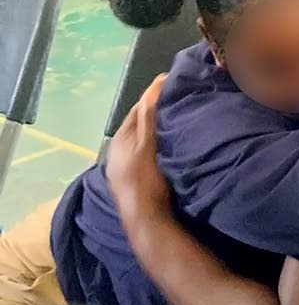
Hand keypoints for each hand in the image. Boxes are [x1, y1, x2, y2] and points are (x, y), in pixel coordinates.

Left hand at [106, 75, 171, 227]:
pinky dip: (155, 144)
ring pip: (141, 138)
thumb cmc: (147, 180)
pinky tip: (167, 146)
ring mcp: (122, 166)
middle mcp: (116, 150)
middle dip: (154, 112)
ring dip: (155, 129)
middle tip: (177, 101)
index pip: (138, 108)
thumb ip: (149, 116)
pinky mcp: (131, 178)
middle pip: (138, 124)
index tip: (172, 84)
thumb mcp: (148, 144)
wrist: (145, 220)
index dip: (153, 95)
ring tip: (175, 121)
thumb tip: (155, 86)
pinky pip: (143, 152)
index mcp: (119, 139)